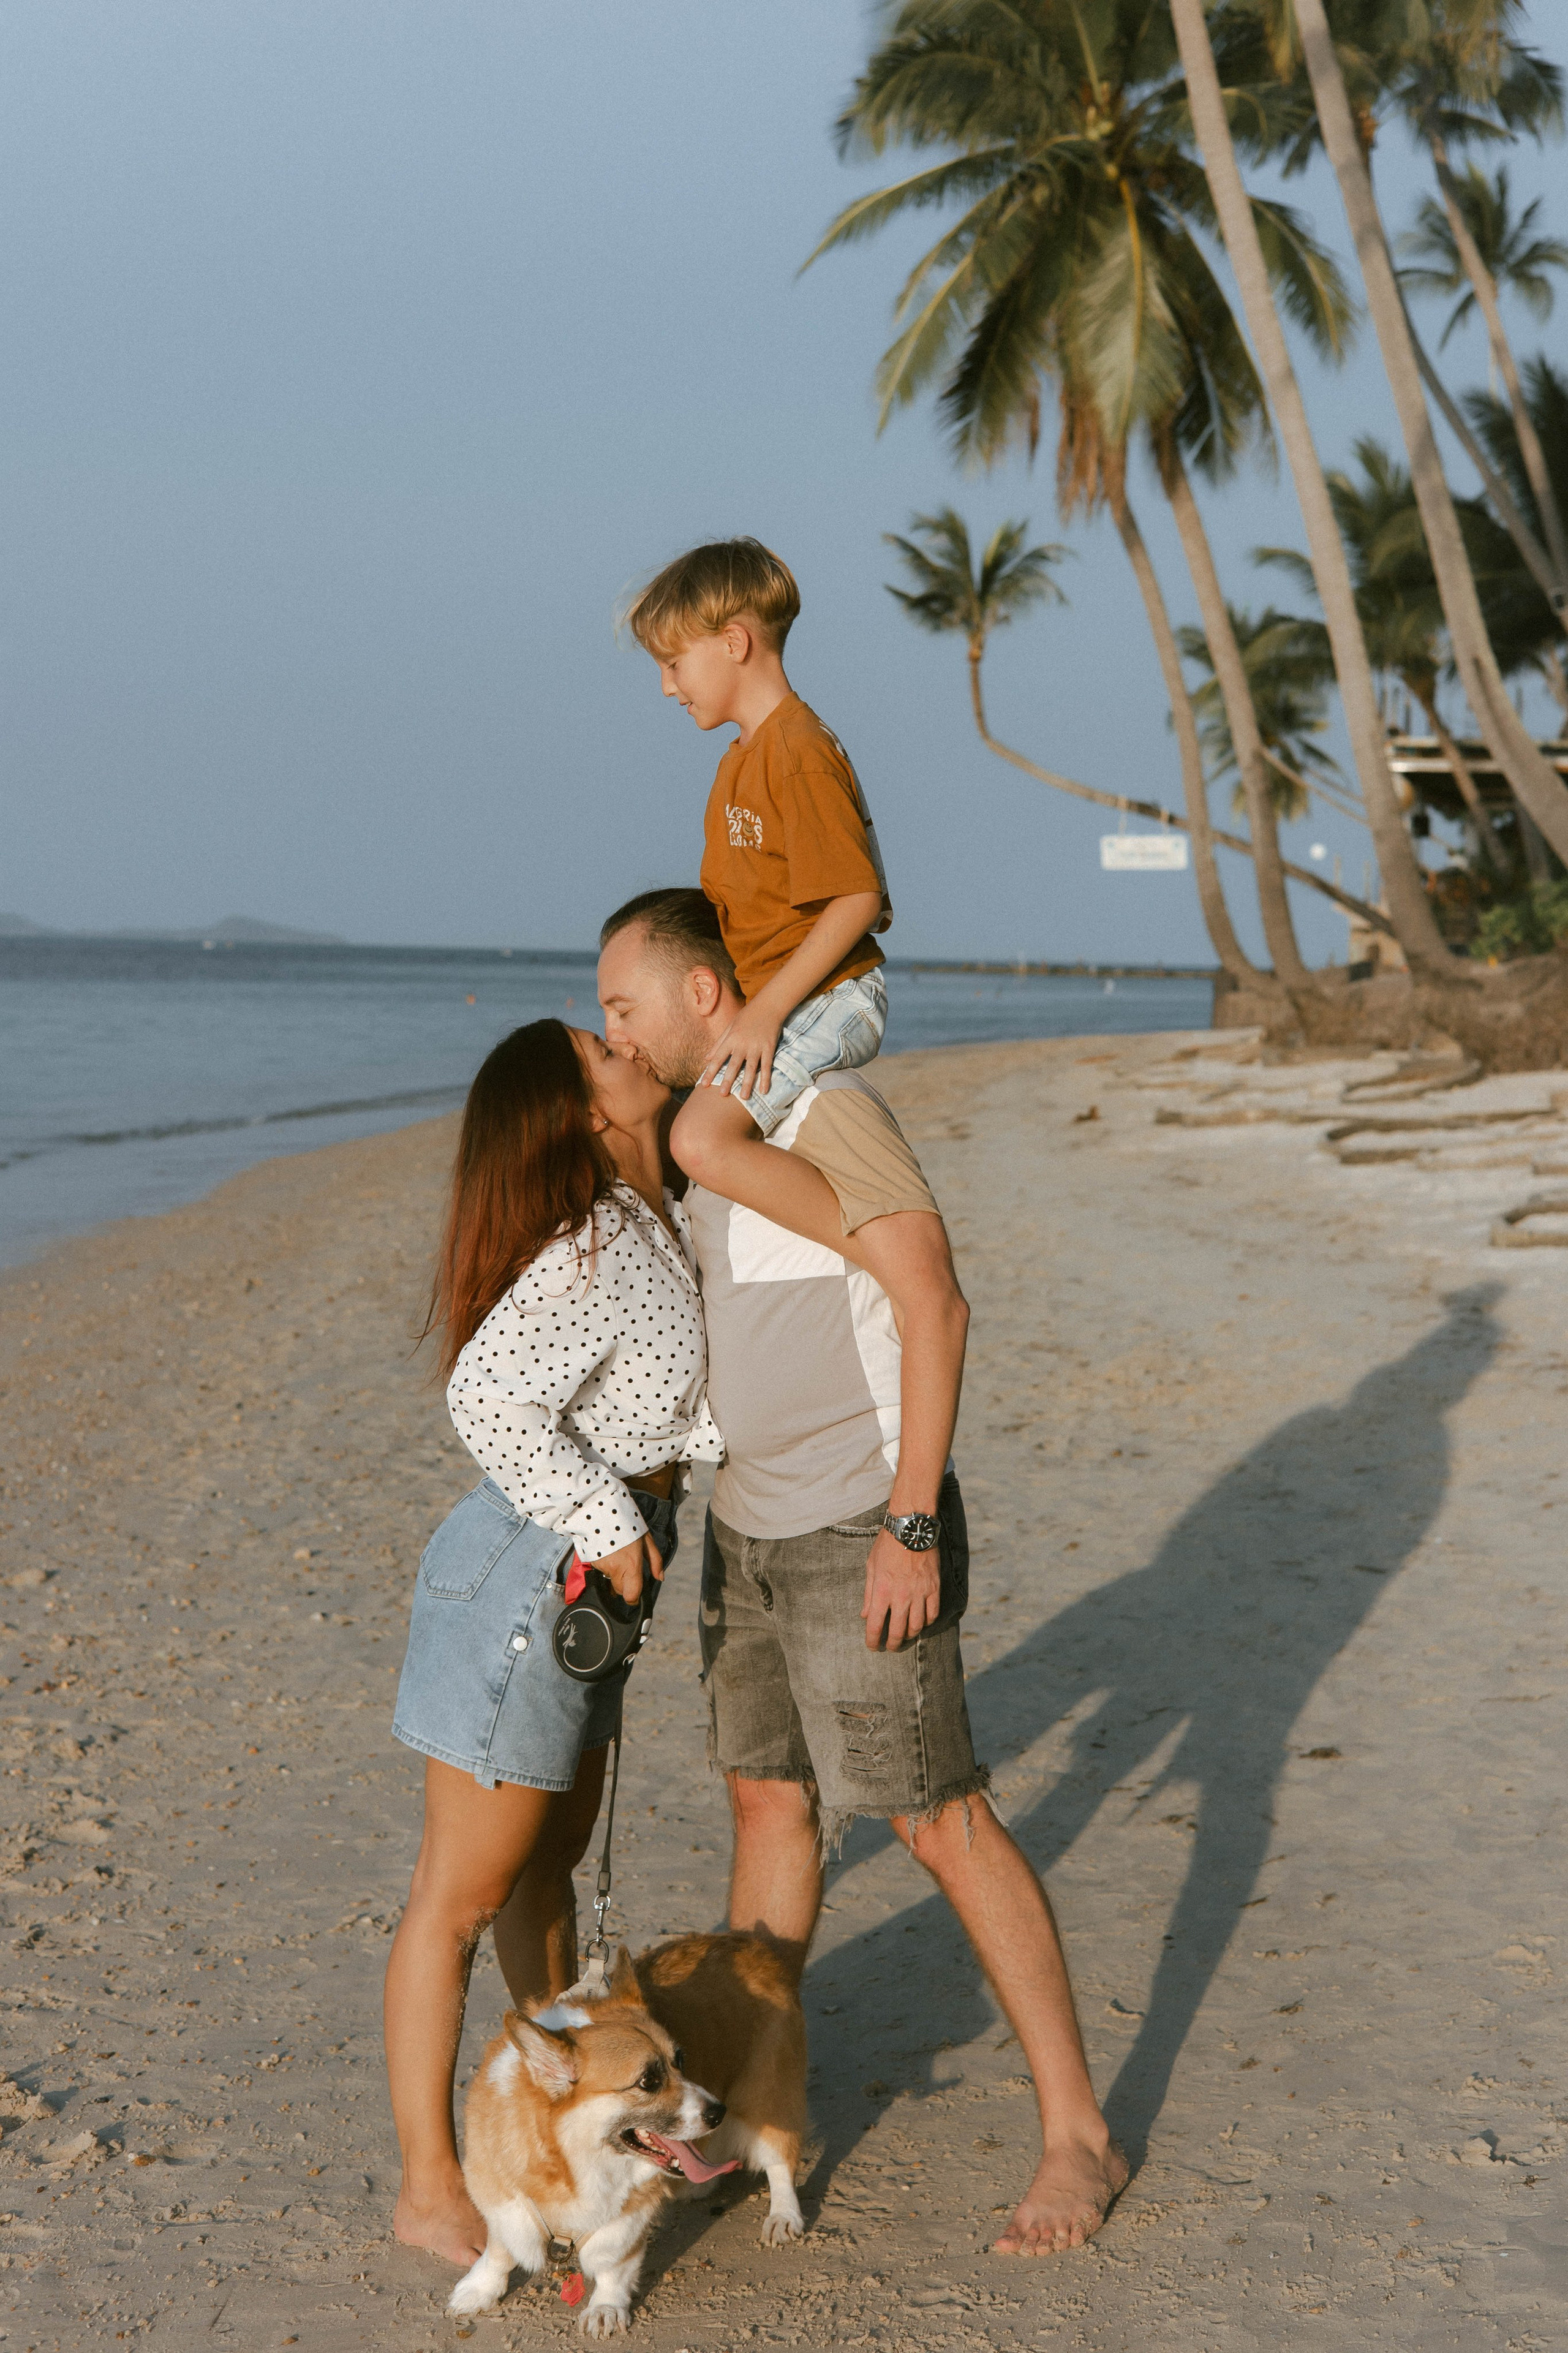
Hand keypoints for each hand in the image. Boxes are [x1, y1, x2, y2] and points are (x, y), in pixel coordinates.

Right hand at [591, 1529, 663, 1605]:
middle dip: (624, 1583)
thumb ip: (655, 1561)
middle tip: (627, 1566)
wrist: (601, 1510)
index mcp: (631, 1565)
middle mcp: (615, 1568)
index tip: (636, 1594)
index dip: (634, 1598)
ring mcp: (601, 1566)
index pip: (631, 1596)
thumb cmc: (627, 1523)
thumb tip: (660, 1577)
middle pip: (620, 1590)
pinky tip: (607, 1551)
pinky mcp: (590, 1562)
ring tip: (616, 1554)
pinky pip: (599, 1572)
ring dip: (613, 1574)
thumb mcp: (646, 1539)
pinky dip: (604, 1566)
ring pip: (608, 1581)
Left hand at [699, 1002, 784, 1103]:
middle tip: (722, 1095)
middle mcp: (742, 1044)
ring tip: (744, 1098)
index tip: (703, 1085)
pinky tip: (764, 1090)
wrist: (768, 1006)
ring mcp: (756, 1047)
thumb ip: (718, 1043)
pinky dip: (765, 1078)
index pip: (717, 1058)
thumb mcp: (729, 1027)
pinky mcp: (769, 1048)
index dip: (710, 1072)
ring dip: (747, 1084)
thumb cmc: (747, 1016)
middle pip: (733, 1066)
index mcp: (731, 1039)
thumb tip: (706, 1058)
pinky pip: (767, 1066)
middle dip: (727, 1081)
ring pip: (750, 1068)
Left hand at [861, 1526, 940, 1651]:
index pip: (876, 1625)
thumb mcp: (871, 1567)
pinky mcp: (933, 1588)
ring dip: (910, 1635)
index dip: (873, 1640)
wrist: (910, 1529)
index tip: (872, 1646)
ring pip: (917, 1626)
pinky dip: (926, 1621)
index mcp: (882, 1591)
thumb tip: (865, 1615)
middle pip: (898, 1631)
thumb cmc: (887, 1546)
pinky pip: (932, 1613)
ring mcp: (919, 1593)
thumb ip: (869, 1594)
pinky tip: (921, 1621)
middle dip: (892, 1644)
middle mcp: (901, 1596)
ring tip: (906, 1635)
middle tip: (890, 1646)